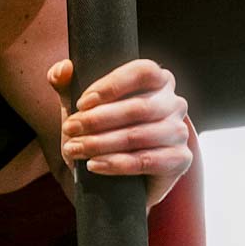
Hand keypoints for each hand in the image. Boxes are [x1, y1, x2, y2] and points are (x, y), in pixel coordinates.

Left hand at [47, 57, 191, 208]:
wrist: (112, 177)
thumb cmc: (99, 131)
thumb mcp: (80, 107)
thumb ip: (67, 84)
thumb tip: (63, 68)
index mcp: (158, 80)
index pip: (142, 72)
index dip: (112, 86)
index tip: (81, 103)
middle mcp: (174, 102)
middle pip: (138, 107)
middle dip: (97, 120)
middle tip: (69, 129)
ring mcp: (180, 131)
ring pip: (139, 135)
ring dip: (101, 143)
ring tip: (74, 149)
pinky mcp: (180, 159)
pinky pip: (148, 161)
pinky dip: (117, 164)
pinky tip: (94, 165)